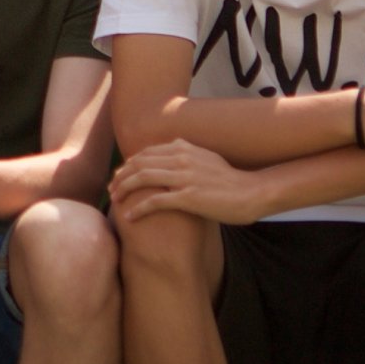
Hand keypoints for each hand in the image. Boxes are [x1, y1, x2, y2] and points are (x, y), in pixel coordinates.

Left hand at [108, 139, 260, 226]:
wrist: (253, 192)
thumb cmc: (232, 180)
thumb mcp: (208, 157)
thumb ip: (188, 152)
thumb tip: (174, 146)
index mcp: (184, 148)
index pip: (146, 153)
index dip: (129, 165)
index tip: (120, 176)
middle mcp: (181, 158)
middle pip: (139, 164)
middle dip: (121, 176)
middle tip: (111, 189)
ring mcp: (184, 177)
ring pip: (142, 179)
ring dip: (124, 189)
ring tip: (115, 200)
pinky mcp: (188, 197)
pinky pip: (154, 202)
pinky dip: (138, 209)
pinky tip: (129, 217)